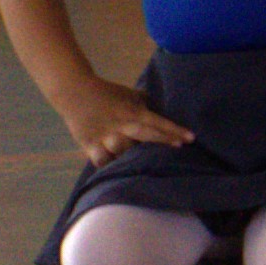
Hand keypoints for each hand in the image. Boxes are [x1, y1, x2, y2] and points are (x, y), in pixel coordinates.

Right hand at [59, 78, 193, 163]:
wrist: (75, 91)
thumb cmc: (107, 93)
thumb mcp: (130, 94)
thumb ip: (147, 103)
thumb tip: (168, 108)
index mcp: (132, 111)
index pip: (157, 121)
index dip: (174, 130)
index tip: (190, 137)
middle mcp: (120, 124)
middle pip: (144, 135)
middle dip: (162, 141)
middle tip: (179, 148)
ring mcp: (104, 135)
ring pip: (121, 150)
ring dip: (134, 157)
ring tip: (149, 165)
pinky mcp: (89, 143)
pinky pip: (100, 159)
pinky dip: (110, 165)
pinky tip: (120, 173)